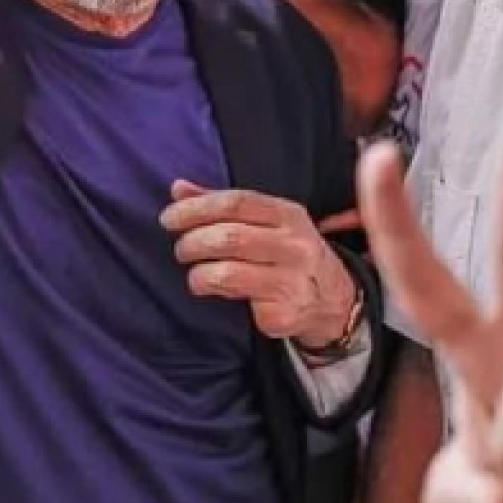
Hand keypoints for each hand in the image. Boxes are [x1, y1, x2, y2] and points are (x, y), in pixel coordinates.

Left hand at [162, 181, 359, 347]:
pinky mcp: (283, 313)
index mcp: (288, 214)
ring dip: (198, 274)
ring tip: (196, 275)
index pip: (236, 202)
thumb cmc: (286, 252)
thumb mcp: (265, 222)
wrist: (333, 299)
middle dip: (192, 243)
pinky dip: (219, 296)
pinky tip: (222, 293)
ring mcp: (291, 281)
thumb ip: (222, 204)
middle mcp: (294, 245)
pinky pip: (238, 303)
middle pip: (229, 237)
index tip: (169, 218)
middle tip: (182, 249)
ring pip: (227, 274)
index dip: (197, 209)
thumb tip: (177, 188)